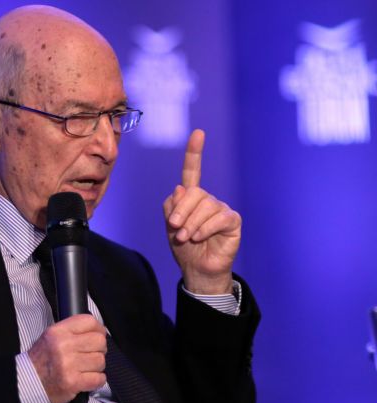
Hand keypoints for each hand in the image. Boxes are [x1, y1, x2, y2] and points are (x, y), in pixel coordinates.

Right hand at [28, 314, 106, 402]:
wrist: (28, 381)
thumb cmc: (42, 359)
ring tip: (86, 368)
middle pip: (99, 341)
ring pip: (100, 361)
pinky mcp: (73, 382)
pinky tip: (88, 378)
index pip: (89, 321)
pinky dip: (97, 379)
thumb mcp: (51, 336)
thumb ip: (72, 330)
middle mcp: (64, 346)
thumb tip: (97, 330)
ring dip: (97, 366)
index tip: (98, 335)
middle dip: (99, 349)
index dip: (98, 329)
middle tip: (92, 354)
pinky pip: (98, 378)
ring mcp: (69, 365)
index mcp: (58, 331)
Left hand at [163, 129, 240, 293]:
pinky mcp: (232, 221)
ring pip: (206, 205)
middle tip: (174, 228)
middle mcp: (208, 200)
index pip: (192, 171)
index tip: (198, 133)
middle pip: (194, 192)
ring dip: (191, 223)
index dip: (195, 152)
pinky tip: (198, 238)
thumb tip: (181, 188)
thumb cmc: (184, 248)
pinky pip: (219, 217)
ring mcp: (221, 209)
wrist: (197, 269)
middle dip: (181, 211)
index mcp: (191, 198)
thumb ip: (172, 205)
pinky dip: (205, 228)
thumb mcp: (170, 225)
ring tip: (186, 237)